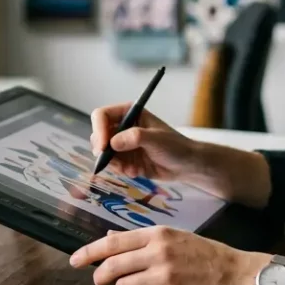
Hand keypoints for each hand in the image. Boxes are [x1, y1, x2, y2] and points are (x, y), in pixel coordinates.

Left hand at [69, 226, 265, 284]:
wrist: (233, 273)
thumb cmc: (203, 254)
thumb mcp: (173, 236)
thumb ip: (142, 238)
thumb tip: (110, 237)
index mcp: (157, 234)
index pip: (112, 243)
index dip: (89, 252)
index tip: (75, 260)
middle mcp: (158, 253)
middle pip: (112, 266)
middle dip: (100, 276)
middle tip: (99, 281)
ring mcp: (164, 276)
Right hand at [89, 103, 203, 181]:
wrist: (187, 165)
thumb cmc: (175, 146)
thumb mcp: (156, 139)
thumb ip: (135, 138)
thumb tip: (112, 144)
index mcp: (129, 113)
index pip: (102, 115)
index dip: (99, 129)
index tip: (104, 147)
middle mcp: (123, 126)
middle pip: (98, 135)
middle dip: (103, 150)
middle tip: (112, 162)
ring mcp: (123, 144)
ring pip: (103, 153)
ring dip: (114, 163)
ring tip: (131, 169)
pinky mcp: (125, 159)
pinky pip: (113, 165)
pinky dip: (122, 170)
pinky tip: (136, 172)